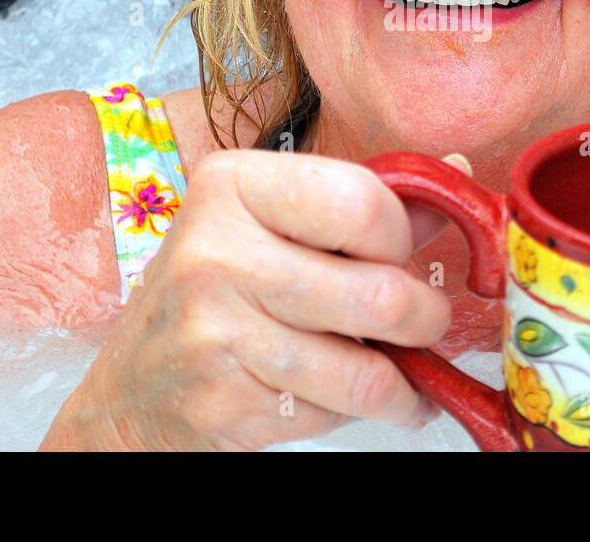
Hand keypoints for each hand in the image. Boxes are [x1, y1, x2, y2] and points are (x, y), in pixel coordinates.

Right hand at [40, 148, 466, 450]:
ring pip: (365, 371)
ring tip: (406, 373)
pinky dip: (362, 411)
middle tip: (424, 323)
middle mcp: (216, 254)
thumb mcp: (272, 223)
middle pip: (377, 294)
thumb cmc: (217, 286)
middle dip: (423, 318)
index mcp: (233, 186)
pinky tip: (355, 397)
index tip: (397, 253)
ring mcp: (216, 333)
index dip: (401, 235)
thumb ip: (362, 204)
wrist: (134, 385)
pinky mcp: (224, 404)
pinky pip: (333, 413)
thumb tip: (455, 175)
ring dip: (404, 380)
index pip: (362, 200)